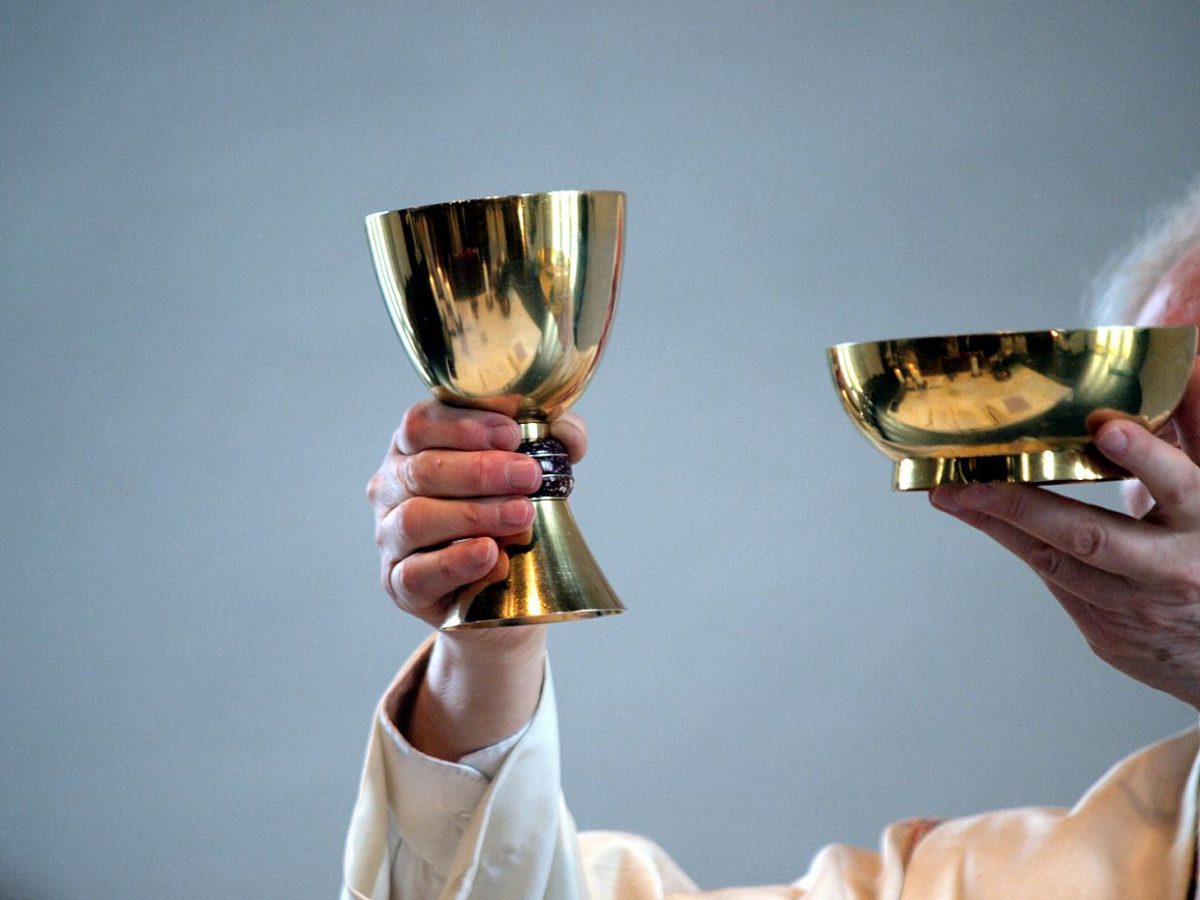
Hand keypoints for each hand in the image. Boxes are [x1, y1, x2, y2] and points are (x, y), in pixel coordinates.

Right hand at [367, 400, 587, 630]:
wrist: (504, 591)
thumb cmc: (506, 515)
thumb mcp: (529, 470)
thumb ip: (551, 441)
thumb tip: (567, 433)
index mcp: (413, 448)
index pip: (420, 423)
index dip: (464, 425)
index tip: (512, 434)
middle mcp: (391, 488)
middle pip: (422, 469)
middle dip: (480, 470)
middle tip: (529, 476)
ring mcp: (389, 536)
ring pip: (416, 519)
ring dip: (473, 514)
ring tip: (521, 514)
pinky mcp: (398, 584)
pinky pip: (415, 573)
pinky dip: (454, 562)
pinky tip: (491, 554)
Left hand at [929, 360, 1199, 708]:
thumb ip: (1199, 428)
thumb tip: (1188, 361)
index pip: (1180, 486)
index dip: (1145, 458)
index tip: (1107, 428)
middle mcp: (1172, 570)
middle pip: (1093, 536)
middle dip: (1024, 507)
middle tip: (969, 482)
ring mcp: (1136, 608)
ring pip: (1056, 563)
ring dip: (998, 525)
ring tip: (950, 494)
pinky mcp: (1107, 632)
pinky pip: (1053, 582)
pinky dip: (1017, 545)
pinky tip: (981, 516)